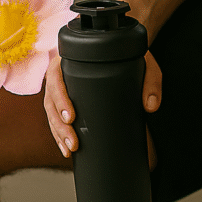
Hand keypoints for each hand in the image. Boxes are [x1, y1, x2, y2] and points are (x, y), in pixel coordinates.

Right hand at [44, 49, 161, 168]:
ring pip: (51, 111)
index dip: (60, 98)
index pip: (56, 76)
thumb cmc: (132, 54)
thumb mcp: (144, 63)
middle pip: (51, 99)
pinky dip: (59, 133)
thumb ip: (151, 81)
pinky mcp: (68, 98)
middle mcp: (63, 71)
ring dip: (58, 133)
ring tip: (69, 150)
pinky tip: (65, 148)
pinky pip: (56, 116)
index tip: (71, 117)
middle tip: (73, 143)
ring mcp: (63, 86)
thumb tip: (151, 106)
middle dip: (59, 125)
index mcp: (72, 58)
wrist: (127, 51)